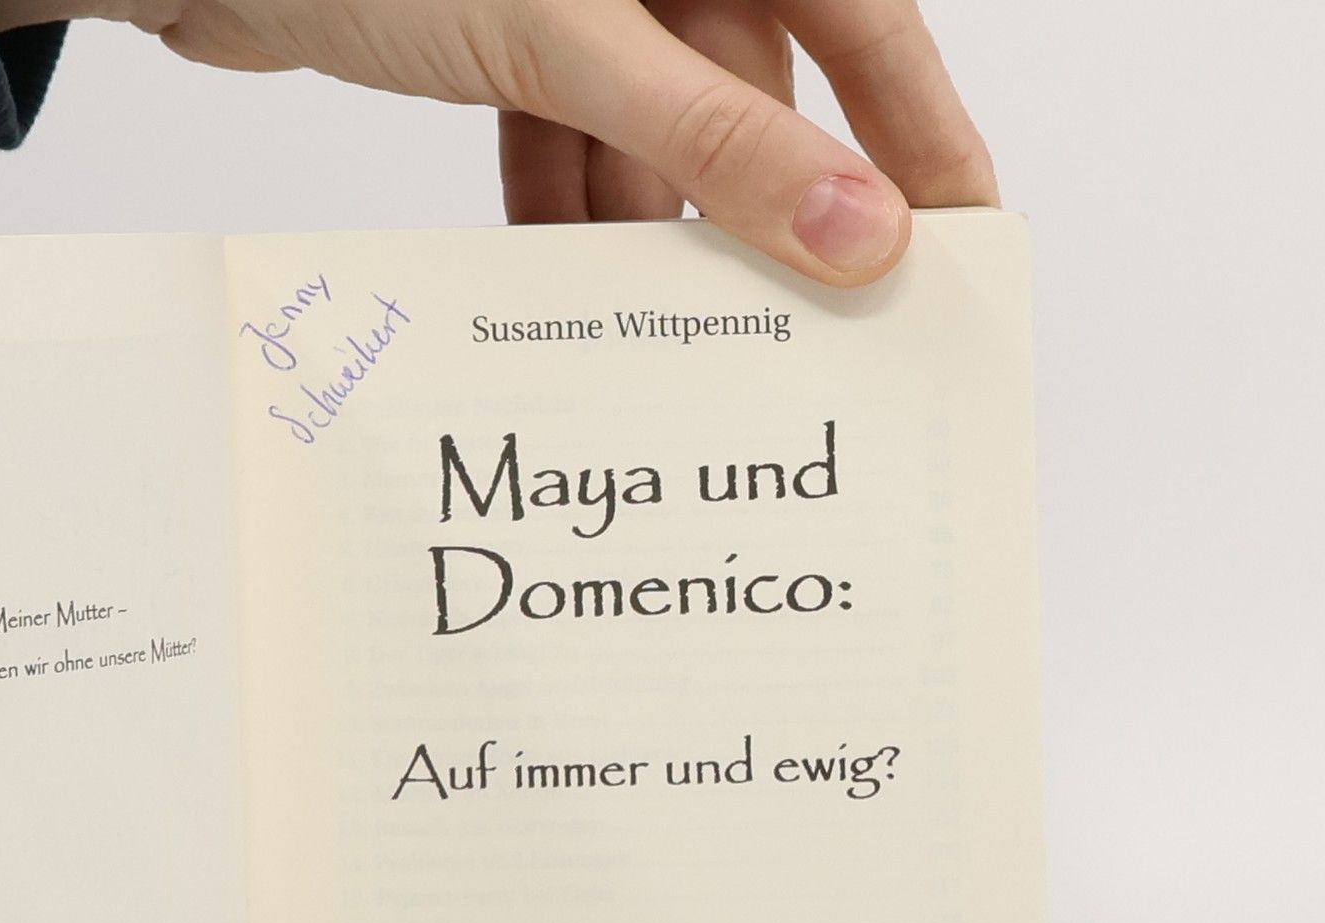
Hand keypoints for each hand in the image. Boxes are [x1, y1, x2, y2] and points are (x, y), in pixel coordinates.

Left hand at [0, 0, 991, 285]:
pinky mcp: (508, 41)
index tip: (960, 249)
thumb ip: (717, 140)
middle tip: (809, 336)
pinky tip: (563, 290)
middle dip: (768, 221)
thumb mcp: (580, 41)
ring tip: (677, 343)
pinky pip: (569, 143)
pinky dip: (565, 215)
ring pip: (657, 139)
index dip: (920, 141)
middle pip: (761, 102)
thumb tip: (854, 232)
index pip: (869, 31)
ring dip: (653, 238)